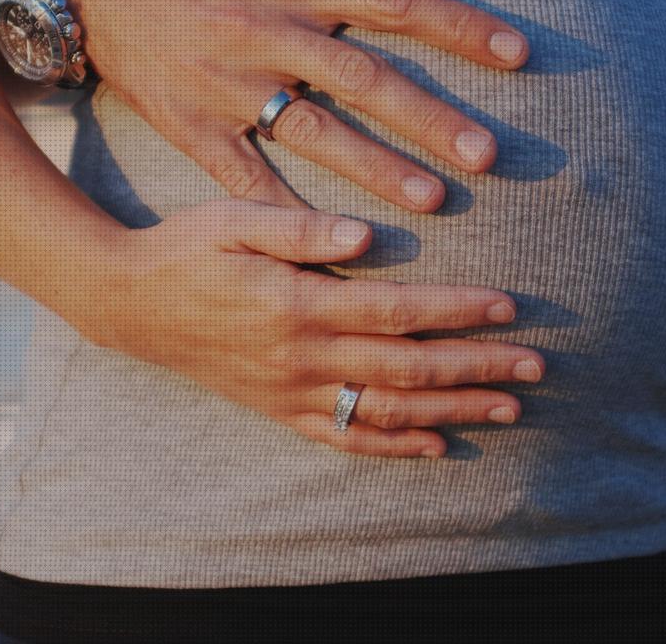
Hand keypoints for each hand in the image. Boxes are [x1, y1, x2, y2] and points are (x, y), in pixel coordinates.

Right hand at [61, 0, 528, 212]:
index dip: (457, 23)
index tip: (519, 54)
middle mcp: (265, 33)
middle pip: (361, 78)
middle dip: (428, 117)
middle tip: (488, 156)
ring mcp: (227, 86)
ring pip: (312, 132)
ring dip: (374, 169)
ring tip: (432, 201)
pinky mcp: (194, 128)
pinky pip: (245, 177)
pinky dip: (287, 213)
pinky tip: (331, 248)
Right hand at [84, 199, 544, 457]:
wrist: (129, 304)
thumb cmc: (187, 250)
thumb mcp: (236, 220)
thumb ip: (303, 231)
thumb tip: (368, 237)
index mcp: (298, 304)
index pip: (397, 311)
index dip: (457, 310)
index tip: (510, 307)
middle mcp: (301, 356)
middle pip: (406, 367)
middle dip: (476, 367)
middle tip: (536, 367)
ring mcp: (291, 391)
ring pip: (387, 409)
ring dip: (452, 409)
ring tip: (508, 409)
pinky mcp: (279, 409)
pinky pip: (345, 435)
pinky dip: (394, 444)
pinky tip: (436, 443)